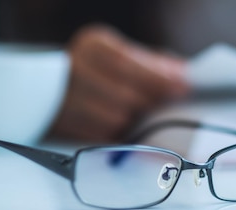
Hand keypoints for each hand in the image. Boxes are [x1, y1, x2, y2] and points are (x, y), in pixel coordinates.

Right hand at [49, 24, 188, 141]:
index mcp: (93, 47)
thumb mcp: (122, 55)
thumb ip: (153, 63)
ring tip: (154, 121)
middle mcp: (74, 70)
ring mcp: (65, 100)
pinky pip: (103, 138)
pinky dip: (123, 136)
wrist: (52, 88)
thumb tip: (182, 73)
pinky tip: (134, 132)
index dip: (157, 77)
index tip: (183, 86)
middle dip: (152, 105)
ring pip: (114, 121)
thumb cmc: (99, 70)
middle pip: (122, 96)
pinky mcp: (64, 127)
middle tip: (174, 110)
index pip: (126, 63)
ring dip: (139, 123)